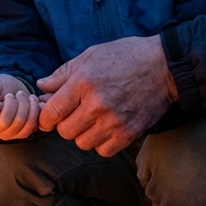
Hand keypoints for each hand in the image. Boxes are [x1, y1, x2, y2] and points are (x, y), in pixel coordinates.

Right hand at [0, 74, 41, 139]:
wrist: (15, 90)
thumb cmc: (0, 88)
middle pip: (3, 123)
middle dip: (11, 105)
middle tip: (11, 95)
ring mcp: (9, 134)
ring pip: (19, 124)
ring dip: (24, 105)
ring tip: (21, 95)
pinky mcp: (23, 133)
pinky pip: (31, 125)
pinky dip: (34, 110)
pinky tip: (31, 100)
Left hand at [36, 35, 177, 156]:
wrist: (165, 66)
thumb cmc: (126, 56)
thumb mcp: (91, 55)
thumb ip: (63, 73)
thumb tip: (41, 87)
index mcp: (83, 82)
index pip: (51, 113)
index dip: (46, 117)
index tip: (51, 114)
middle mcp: (96, 104)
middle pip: (65, 132)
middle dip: (66, 124)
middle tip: (76, 113)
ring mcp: (114, 121)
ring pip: (83, 143)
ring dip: (84, 134)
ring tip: (93, 120)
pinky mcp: (129, 133)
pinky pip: (104, 150)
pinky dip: (102, 143)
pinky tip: (106, 128)